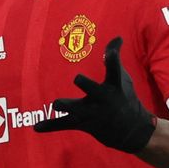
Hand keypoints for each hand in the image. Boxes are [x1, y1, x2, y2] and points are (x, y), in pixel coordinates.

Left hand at [34, 37, 155, 152]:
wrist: (131, 130)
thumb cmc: (124, 97)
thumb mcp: (123, 77)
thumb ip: (115, 56)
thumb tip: (117, 37)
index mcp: (114, 85)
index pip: (114, 69)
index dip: (112, 59)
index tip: (110, 52)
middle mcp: (102, 98)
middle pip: (92, 89)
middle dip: (86, 84)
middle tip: (78, 78)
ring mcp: (91, 112)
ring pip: (75, 109)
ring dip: (66, 105)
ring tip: (57, 103)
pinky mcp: (81, 123)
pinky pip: (63, 124)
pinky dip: (51, 125)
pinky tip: (37, 126)